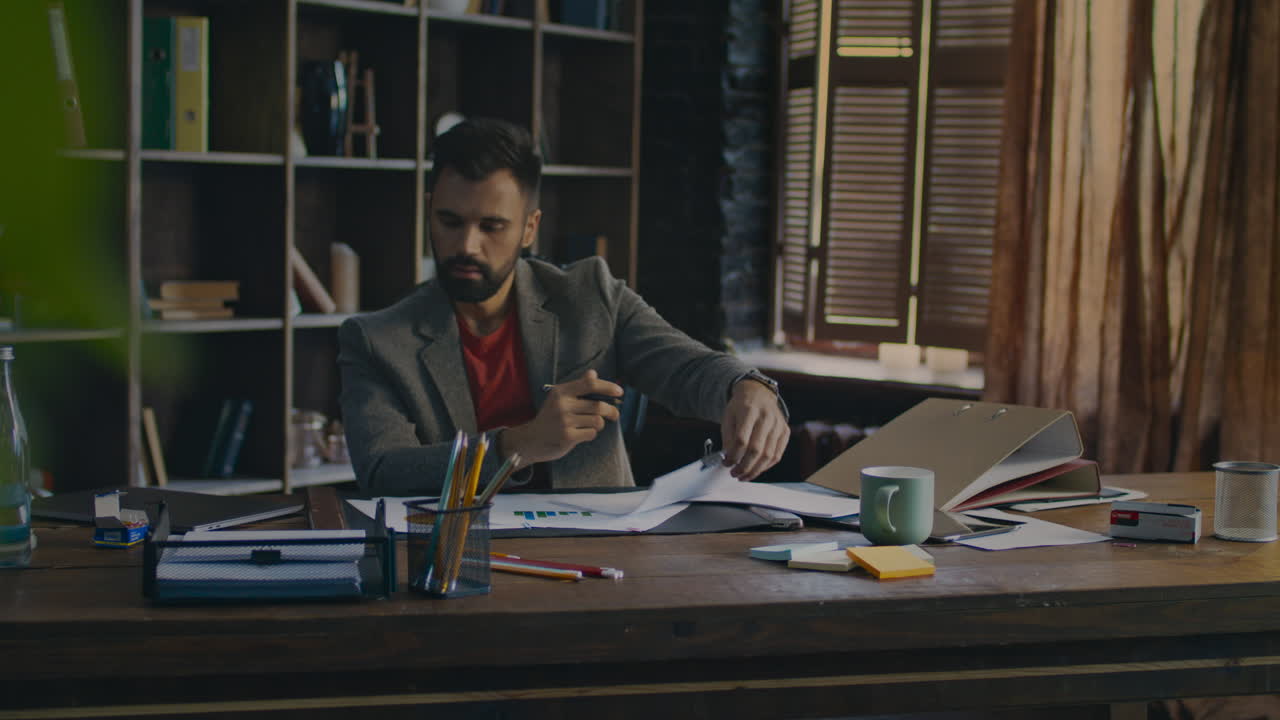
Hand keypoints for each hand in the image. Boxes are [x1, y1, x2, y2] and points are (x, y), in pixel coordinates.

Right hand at [499, 370, 622, 467]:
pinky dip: (591, 434)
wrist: (531, 439)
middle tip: (615, 415)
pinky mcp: (566, 436)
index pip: (590, 384)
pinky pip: (591, 433)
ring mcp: (563, 421)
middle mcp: (562, 404)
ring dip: (600, 424)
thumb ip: (578, 386)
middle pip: (598, 405)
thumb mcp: (560, 398)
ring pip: (597, 421)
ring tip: (593, 425)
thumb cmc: (551, 417)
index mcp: (561, 391)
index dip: (608, 387)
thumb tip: (593, 373)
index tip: (620, 392)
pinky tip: (583, 434)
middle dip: (611, 411)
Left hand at [721, 379, 788, 480]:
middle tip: (735, 474)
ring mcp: (778, 424)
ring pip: (768, 455)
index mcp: (749, 410)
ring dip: (755, 470)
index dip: (733, 455)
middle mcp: (766, 417)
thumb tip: (729, 460)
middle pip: (756, 450)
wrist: (758, 393)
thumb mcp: (728, 417)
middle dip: (744, 466)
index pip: (741, 439)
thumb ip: (728, 438)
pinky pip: (777, 454)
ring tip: (744, 476)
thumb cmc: (741, 407)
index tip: (726, 463)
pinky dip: (766, 466)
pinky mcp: (785, 431)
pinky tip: (756, 469)